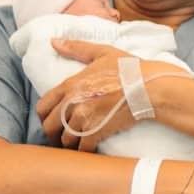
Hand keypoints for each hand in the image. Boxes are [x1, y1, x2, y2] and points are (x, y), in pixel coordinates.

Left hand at [35, 39, 173, 151]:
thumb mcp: (102, 53)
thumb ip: (76, 48)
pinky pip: (82, 149)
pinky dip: (85, 151)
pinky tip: (90, 149)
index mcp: (70, 85)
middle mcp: (72, 103)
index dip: (44, 116)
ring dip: (70, 143)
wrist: (150, 87)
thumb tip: (54, 42)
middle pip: (49, 127)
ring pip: (65, 140)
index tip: (51, 119)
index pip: (43, 106)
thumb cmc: (129, 69)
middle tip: (61, 136)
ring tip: (77, 143)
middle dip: (53, 133)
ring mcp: (84, 119)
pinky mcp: (97, 133)